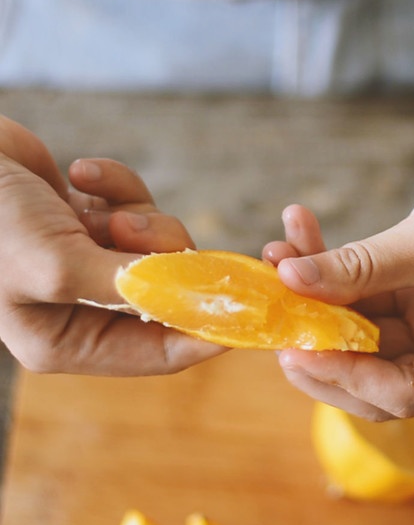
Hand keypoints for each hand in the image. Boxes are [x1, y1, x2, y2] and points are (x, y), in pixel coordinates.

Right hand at [0, 115, 224, 374]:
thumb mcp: (54, 262)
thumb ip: (129, 287)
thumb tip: (197, 306)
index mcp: (67, 341)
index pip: (161, 352)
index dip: (208, 331)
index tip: (247, 306)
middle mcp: (83, 309)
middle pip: (170, 296)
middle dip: (164, 259)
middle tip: (133, 231)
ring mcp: (90, 263)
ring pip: (160, 249)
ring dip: (140, 220)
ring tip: (95, 204)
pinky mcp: (92, 221)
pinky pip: (136, 208)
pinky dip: (119, 187)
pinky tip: (79, 172)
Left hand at [263, 121, 413, 419]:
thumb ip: (360, 267)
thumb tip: (290, 278)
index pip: (408, 392)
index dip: (347, 376)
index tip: (293, 354)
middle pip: (378, 370)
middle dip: (324, 346)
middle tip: (278, 326)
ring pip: (363, 328)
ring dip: (318, 296)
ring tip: (279, 256)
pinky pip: (366, 293)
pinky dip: (333, 271)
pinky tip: (299, 239)